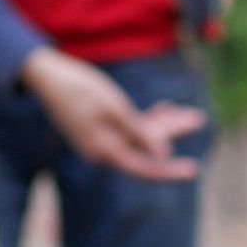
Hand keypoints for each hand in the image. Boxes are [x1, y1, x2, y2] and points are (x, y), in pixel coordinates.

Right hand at [21, 47, 206, 181]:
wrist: (48, 77)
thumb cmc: (80, 88)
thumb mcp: (114, 108)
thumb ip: (139, 132)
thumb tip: (162, 154)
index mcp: (103, 150)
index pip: (142, 167)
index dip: (168, 170)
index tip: (192, 170)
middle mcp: (100, 151)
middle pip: (143, 150)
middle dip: (171, 134)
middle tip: (198, 119)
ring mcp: (98, 140)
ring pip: (137, 137)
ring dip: (162, 125)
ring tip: (188, 113)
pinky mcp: (97, 128)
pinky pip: (127, 129)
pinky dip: (144, 120)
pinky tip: (163, 108)